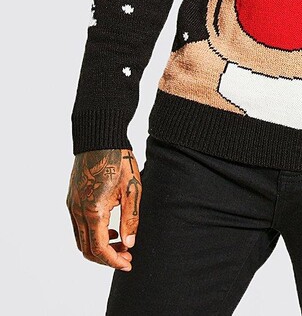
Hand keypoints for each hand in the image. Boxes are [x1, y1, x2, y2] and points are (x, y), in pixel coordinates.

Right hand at [66, 148, 141, 270]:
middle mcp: (78, 210)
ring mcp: (72, 205)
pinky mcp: (71, 198)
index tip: (128, 263)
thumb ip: (130, 218)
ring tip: (120, 242)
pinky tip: (109, 228)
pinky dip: (92, 234)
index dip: (114, 261)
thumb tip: (129, 243)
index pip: (99, 249)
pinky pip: (78, 226)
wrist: (100, 137)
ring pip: (80, 239)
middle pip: (87, 249)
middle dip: (106, 258)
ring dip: (98, 247)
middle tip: (127, 256)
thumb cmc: (119, 160)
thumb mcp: (132, 189)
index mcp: (93, 210)